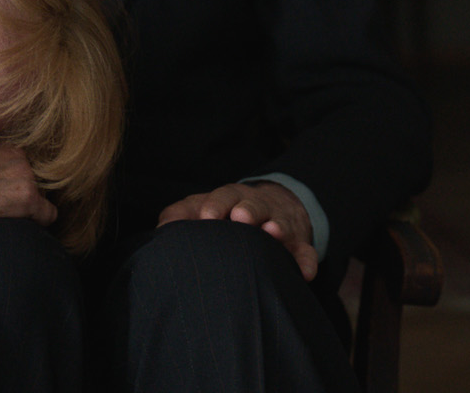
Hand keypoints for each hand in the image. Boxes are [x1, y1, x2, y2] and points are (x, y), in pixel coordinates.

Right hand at [0, 141, 56, 245]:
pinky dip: (38, 221)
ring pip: (39, 192)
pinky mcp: (28, 198)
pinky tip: (19, 225)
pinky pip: (48, 214)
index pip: (17, 156)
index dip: (8, 172)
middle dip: (18, 186)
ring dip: (26, 203)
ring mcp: (25, 175)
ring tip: (3, 213)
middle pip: (31, 173)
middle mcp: (17, 152)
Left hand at [158, 181, 317, 280]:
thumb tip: (162, 229)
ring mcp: (280, 224)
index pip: (223, 197)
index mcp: (232, 198)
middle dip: (248, 209)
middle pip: (254, 205)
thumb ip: (180, 216)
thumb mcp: (202, 208)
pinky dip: (307, 261)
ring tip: (273, 233)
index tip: (207, 217)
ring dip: (278, 227)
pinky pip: (305, 252)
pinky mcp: (298, 244)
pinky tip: (305, 273)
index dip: (215, 205)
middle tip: (240, 217)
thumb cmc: (226, 213)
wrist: (271, 206)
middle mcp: (258, 207)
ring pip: (281, 223)